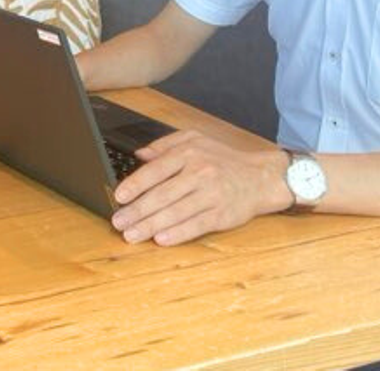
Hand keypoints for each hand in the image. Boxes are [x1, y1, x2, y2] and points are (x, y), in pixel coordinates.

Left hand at [109, 130, 289, 245]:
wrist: (261, 177)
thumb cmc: (223, 160)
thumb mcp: (195, 140)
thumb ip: (164, 145)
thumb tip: (139, 154)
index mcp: (189, 153)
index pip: (156, 170)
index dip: (135, 185)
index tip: (118, 197)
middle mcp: (199, 173)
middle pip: (162, 195)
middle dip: (137, 211)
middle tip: (118, 222)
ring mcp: (211, 195)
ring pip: (175, 213)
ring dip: (150, 226)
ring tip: (131, 234)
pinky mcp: (222, 214)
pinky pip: (196, 225)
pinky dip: (177, 234)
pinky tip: (160, 239)